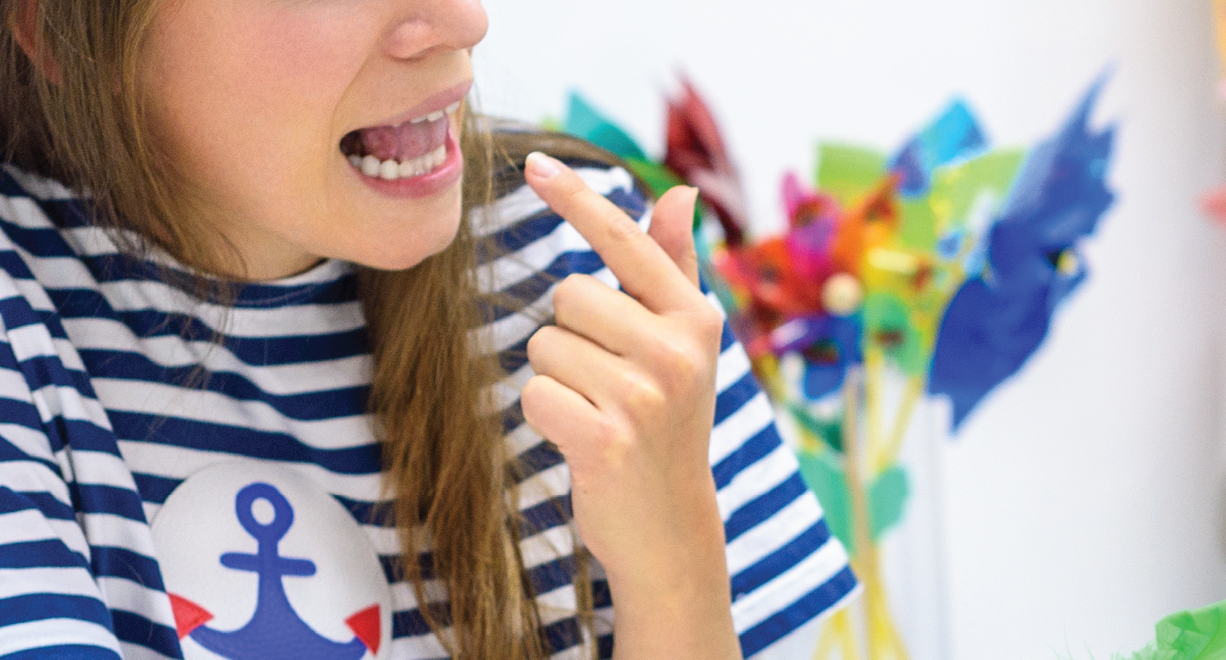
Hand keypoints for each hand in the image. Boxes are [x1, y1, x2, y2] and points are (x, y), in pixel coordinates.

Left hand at [517, 152, 738, 658]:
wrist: (669, 525)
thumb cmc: (666, 422)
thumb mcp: (680, 344)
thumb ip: (674, 267)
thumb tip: (680, 194)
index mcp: (694, 318)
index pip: (624, 241)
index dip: (576, 198)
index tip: (531, 161)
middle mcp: (678, 350)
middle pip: (568, 295)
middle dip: (570, 337)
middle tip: (606, 382)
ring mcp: (645, 395)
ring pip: (545, 347)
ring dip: (556, 381)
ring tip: (597, 413)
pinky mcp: (606, 437)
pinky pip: (534, 395)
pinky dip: (545, 417)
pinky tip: (581, 441)